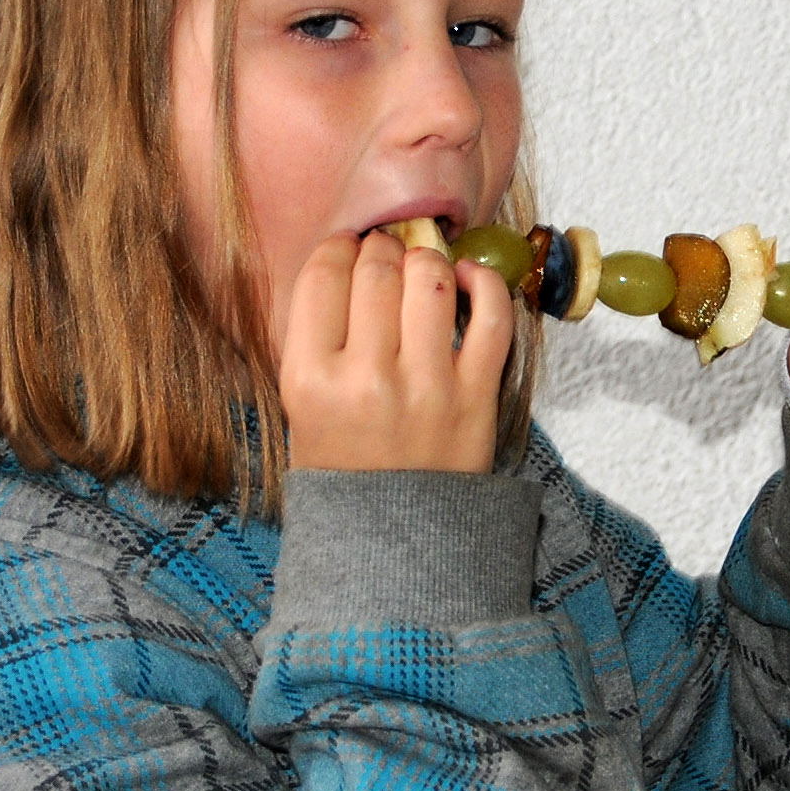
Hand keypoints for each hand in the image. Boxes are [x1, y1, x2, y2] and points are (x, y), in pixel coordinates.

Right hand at [280, 230, 513, 471]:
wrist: (392, 543)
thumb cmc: (342, 469)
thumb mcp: (298, 409)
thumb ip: (315, 341)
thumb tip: (349, 263)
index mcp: (310, 380)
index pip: (323, 277)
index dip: (338, 247)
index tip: (347, 248)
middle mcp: (367, 379)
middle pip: (377, 270)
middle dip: (380, 247)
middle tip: (384, 252)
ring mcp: (427, 386)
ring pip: (431, 280)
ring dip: (426, 259)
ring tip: (421, 265)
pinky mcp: (477, 397)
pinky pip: (491, 316)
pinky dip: (484, 283)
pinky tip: (468, 277)